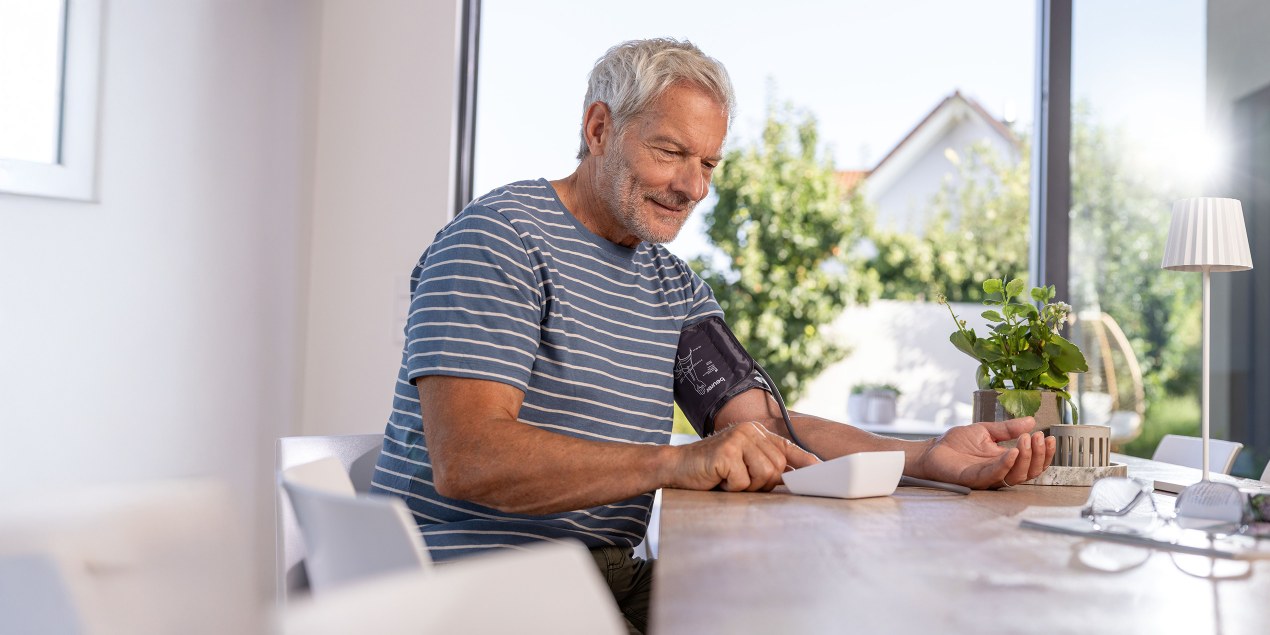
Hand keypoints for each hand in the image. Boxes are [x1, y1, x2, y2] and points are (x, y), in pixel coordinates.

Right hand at [668, 422, 820, 491]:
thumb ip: (767, 466)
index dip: (807, 461)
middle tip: (740, 481)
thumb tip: (798, 477)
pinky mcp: (726, 452)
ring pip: (765, 474)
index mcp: (756, 432)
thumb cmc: (711, 470)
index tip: (824, 471)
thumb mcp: (743, 465)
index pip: (788, 447)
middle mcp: (749, 431)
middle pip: (778, 467)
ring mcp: (738, 439)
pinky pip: (744, 482)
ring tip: (729, 480)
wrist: (676, 467)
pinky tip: (719, 480)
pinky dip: (732, 488)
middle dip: (762, 483)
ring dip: (747, 486)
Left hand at [914, 417, 1054, 489]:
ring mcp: (989, 477)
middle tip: (1039, 438)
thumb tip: (1031, 420)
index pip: (1032, 462)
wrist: (932, 449)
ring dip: (1026, 458)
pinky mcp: (975, 479)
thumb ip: (1007, 428)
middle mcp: (1000, 471)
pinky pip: (995, 475)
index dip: (1044, 453)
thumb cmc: (956, 443)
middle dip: (1039, 455)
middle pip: (1029, 472)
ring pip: (1016, 475)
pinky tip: (1013, 452)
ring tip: (1027, 440)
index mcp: (1005, 460)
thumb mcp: (986, 431)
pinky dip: (1006, 464)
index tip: (1049, 437)